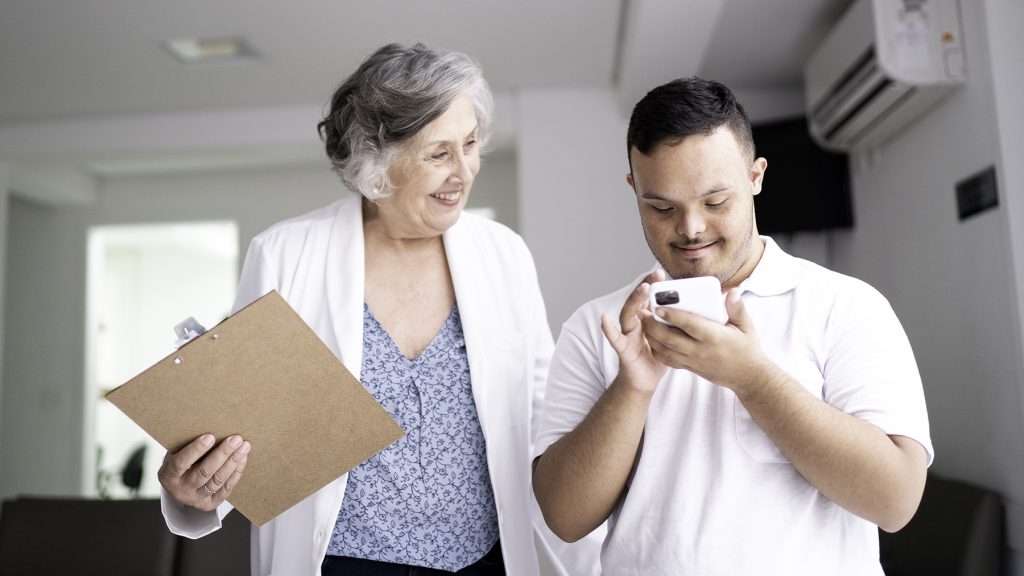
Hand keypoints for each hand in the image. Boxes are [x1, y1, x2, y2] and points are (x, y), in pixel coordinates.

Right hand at [158, 434, 249, 510]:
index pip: (181, 463)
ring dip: (233, 462)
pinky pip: (226, 488)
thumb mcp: (176, 454)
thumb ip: (187, 445)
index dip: (195, 450)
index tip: (210, 436)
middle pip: (204, 472)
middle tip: (236, 439)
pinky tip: (242, 459)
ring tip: (244, 447)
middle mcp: (181, 490)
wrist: (179, 487)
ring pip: (218, 480)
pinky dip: (236, 472)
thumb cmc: (180, 462)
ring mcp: (196, 499)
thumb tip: (210, 426)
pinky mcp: (209, 504)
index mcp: (168, 476)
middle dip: (222, 454)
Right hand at [600, 269, 667, 394]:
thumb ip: (678, 325)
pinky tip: (604, 319)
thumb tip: (698, 311)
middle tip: (656, 274)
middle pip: (638, 302)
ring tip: (642, 289)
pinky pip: (615, 339)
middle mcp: (635, 324)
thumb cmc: (658, 359)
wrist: (644, 382)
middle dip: (645, 287)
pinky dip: (608, 329)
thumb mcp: (671, 338)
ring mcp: (628, 335)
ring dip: (634, 300)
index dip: (653, 285)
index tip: (660, 272)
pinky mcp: (623, 349)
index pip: (649, 298)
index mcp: (647, 320)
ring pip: (627, 314)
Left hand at [641, 288, 771, 391]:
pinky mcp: (690, 368)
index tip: (659, 307)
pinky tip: (653, 339)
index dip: (672, 316)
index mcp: (714, 337)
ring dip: (652, 337)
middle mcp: (700, 350)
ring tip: (644, 323)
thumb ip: (737, 309)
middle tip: (643, 313)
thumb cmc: (747, 348)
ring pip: (665, 351)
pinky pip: (669, 360)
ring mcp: (693, 361)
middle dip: (653, 326)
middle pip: (670, 339)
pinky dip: (658, 350)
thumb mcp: (746, 327)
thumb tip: (732, 292)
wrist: (747, 376)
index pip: (689, 325)